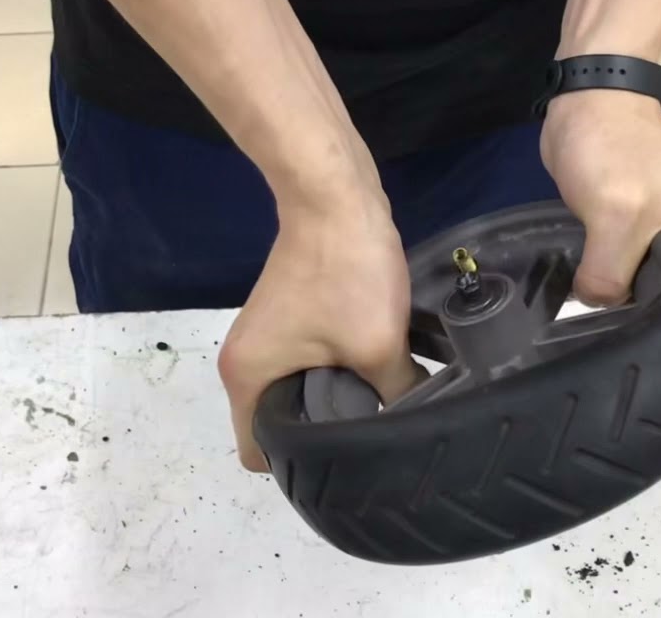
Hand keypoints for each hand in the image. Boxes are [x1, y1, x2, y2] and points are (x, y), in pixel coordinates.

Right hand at [217, 190, 417, 470]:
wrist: (336, 196)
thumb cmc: (344, 272)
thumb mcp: (378, 345)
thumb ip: (396, 396)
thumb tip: (417, 422)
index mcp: (246, 377)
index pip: (257, 452)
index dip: (298, 464)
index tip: (341, 461)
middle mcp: (243, 361)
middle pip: (275, 423)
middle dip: (320, 433)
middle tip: (368, 437)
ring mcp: (263, 335)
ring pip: (294, 391)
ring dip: (330, 399)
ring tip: (376, 404)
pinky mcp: (286, 314)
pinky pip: (304, 362)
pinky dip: (331, 370)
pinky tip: (370, 368)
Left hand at [540, 90, 660, 325]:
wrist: (585, 104)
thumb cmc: (618, 149)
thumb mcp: (617, 216)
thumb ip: (612, 276)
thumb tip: (601, 308)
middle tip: (652, 346)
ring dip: (651, 305)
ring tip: (628, 328)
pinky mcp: (656, 233)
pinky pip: (650, 276)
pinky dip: (633, 289)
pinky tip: (615, 307)